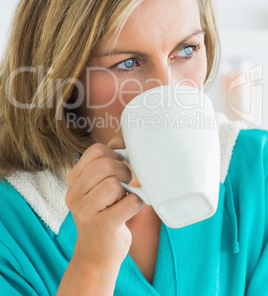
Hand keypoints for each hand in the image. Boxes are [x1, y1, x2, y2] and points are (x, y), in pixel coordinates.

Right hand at [65, 137, 143, 273]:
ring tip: (122, 200)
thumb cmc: (103, 213)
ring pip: (114, 183)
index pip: (96, 150)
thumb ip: (108, 162)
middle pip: (105, 164)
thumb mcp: (98, 186)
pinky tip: (128, 210)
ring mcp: (85, 211)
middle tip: (126, 184)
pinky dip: (136, 204)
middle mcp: (74, 194)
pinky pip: (130, 203)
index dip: (114, 154)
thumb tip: (122, 140)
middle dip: (123, 170)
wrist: (96, 254)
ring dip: (127, 189)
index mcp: (73, 179)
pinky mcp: (101, 226)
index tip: (118, 167)